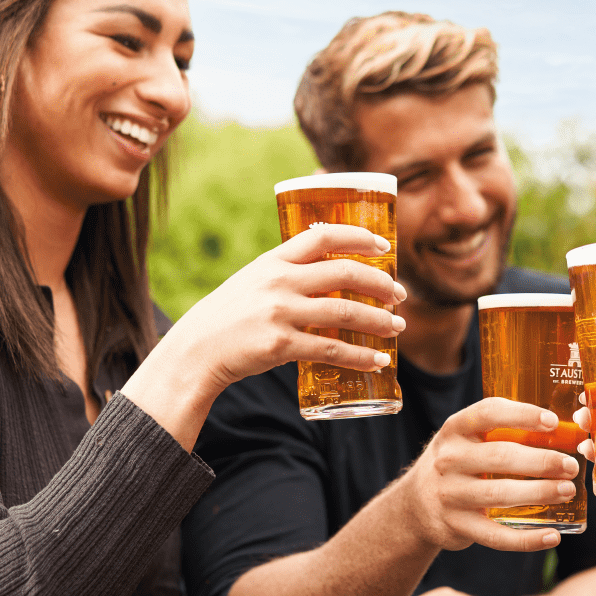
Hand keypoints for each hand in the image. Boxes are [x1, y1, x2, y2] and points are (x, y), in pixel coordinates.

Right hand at [163, 224, 406, 391]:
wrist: (195, 351)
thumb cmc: (229, 316)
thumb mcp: (253, 281)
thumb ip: (287, 274)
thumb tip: (331, 273)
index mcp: (273, 261)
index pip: (323, 236)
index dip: (359, 237)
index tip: (384, 248)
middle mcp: (279, 281)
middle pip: (344, 273)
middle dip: (381, 283)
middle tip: (400, 295)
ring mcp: (280, 313)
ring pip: (345, 311)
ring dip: (379, 320)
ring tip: (397, 327)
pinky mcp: (281, 345)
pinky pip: (332, 348)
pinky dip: (361, 356)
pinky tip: (378, 360)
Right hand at [397, 398, 579, 552]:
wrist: (415, 505)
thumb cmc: (456, 464)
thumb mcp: (465, 440)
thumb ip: (499, 432)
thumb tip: (560, 433)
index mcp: (455, 430)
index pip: (488, 413)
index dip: (522, 415)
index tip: (553, 422)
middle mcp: (449, 459)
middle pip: (500, 456)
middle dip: (541, 461)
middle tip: (570, 466)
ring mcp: (450, 495)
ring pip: (499, 495)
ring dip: (539, 493)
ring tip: (567, 491)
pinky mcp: (457, 526)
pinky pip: (496, 536)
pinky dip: (527, 539)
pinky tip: (553, 536)